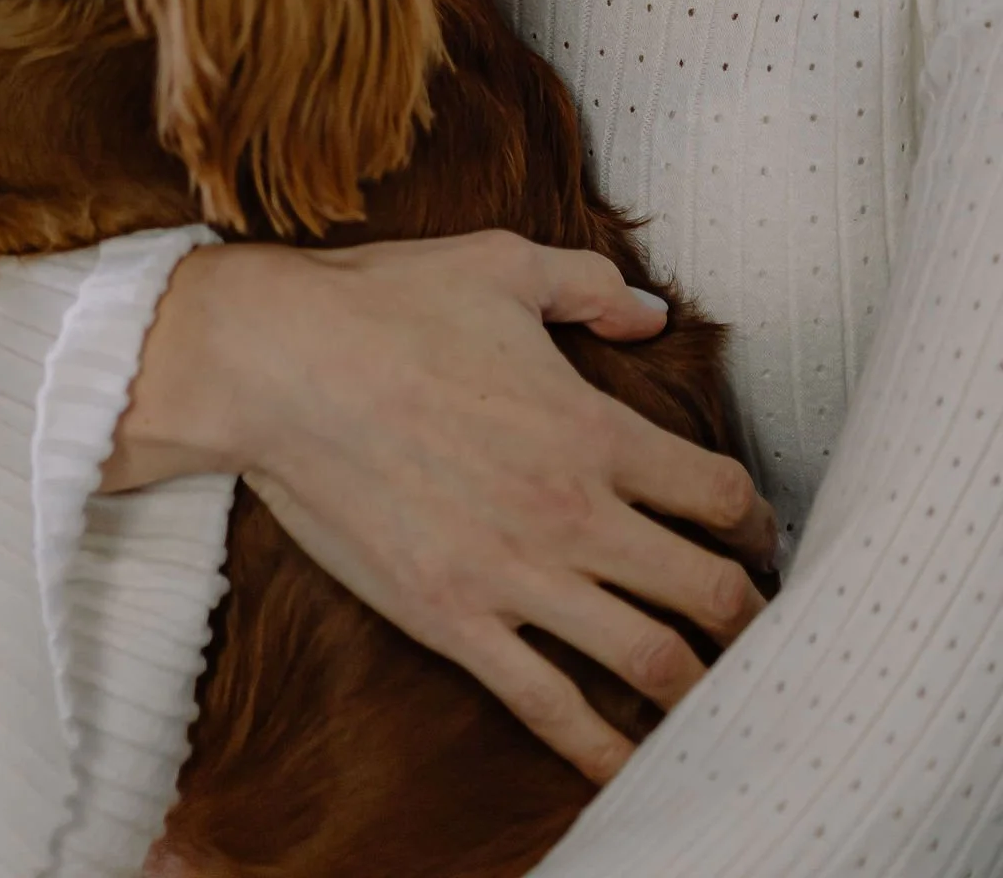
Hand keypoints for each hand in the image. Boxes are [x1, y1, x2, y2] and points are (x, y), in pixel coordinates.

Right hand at [106, 232, 776, 786]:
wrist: (274, 364)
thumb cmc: (383, 303)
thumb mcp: (498, 264)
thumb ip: (590, 285)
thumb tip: (654, 313)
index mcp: (594, 427)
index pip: (721, 494)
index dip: (757, 521)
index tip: (758, 537)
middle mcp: (574, 512)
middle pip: (709, 592)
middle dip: (749, 617)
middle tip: (757, 629)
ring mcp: (516, 577)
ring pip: (652, 663)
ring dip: (701, 689)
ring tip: (717, 699)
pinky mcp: (456, 621)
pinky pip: (551, 709)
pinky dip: (603, 750)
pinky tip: (632, 768)